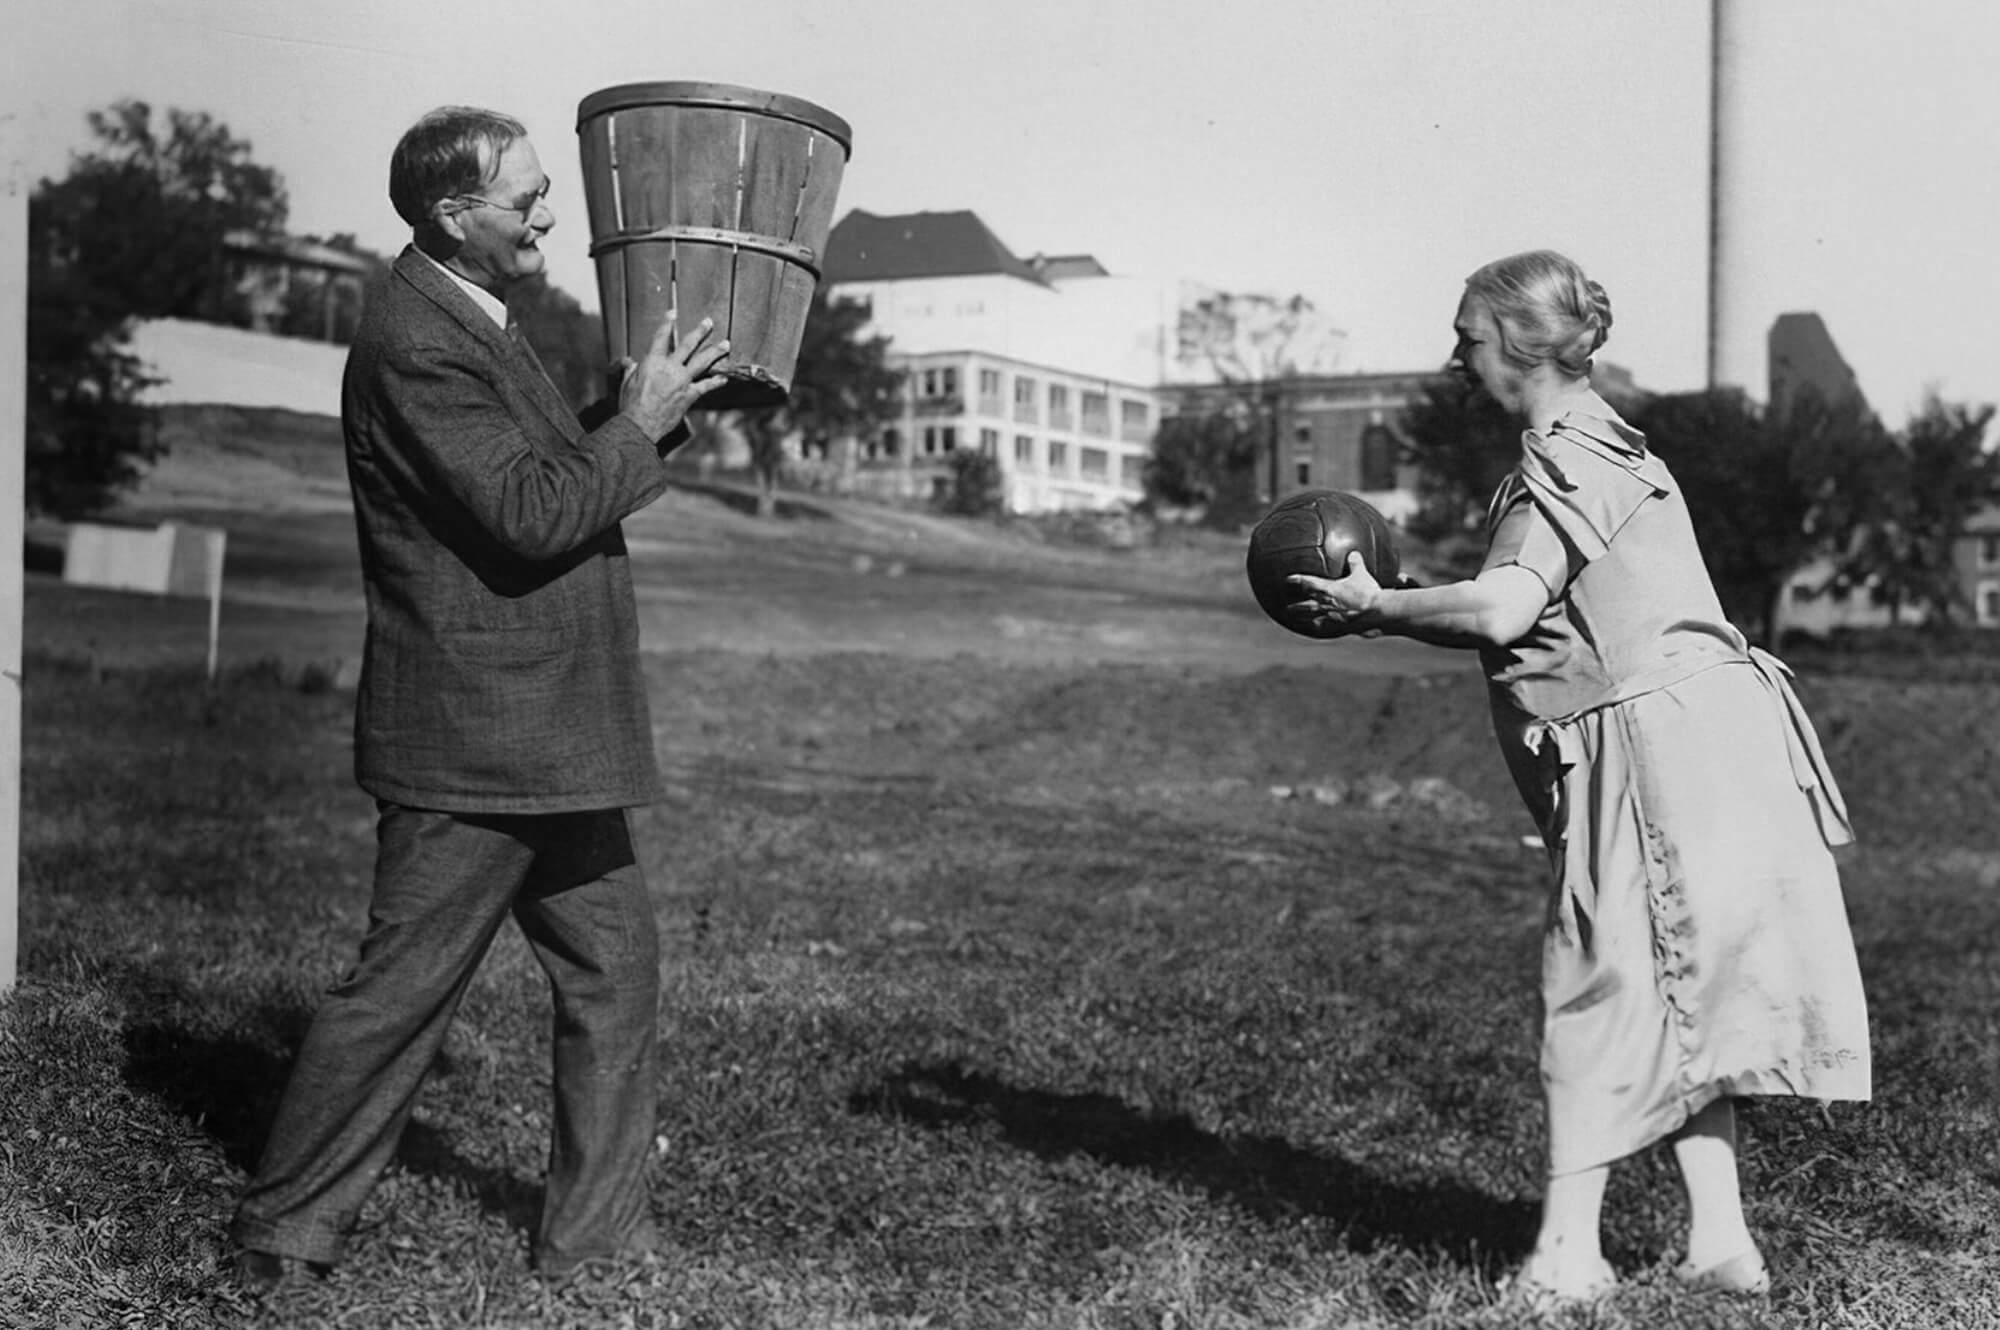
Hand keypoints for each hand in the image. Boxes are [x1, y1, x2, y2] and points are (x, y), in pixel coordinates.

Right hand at [615, 312, 730, 439]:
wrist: (640, 425)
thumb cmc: (631, 404)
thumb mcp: (627, 382)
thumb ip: (631, 369)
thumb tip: (630, 362)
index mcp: (652, 362)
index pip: (661, 337)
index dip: (667, 323)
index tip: (673, 312)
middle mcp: (670, 368)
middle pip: (688, 345)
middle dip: (700, 332)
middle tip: (709, 322)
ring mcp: (682, 381)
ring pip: (702, 362)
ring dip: (715, 351)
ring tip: (726, 344)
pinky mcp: (689, 395)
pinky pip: (706, 386)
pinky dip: (716, 382)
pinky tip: (724, 378)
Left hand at [1286, 552, 1384, 638]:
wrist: (1376, 612)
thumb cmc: (1368, 593)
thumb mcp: (1362, 575)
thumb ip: (1356, 563)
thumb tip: (1353, 553)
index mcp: (1329, 590)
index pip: (1309, 583)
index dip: (1298, 580)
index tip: (1288, 579)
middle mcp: (1326, 604)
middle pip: (1306, 606)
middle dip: (1296, 607)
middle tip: (1286, 608)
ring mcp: (1332, 617)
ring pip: (1313, 618)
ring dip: (1304, 619)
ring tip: (1297, 620)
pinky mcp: (1340, 627)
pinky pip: (1327, 628)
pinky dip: (1321, 627)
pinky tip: (1318, 629)